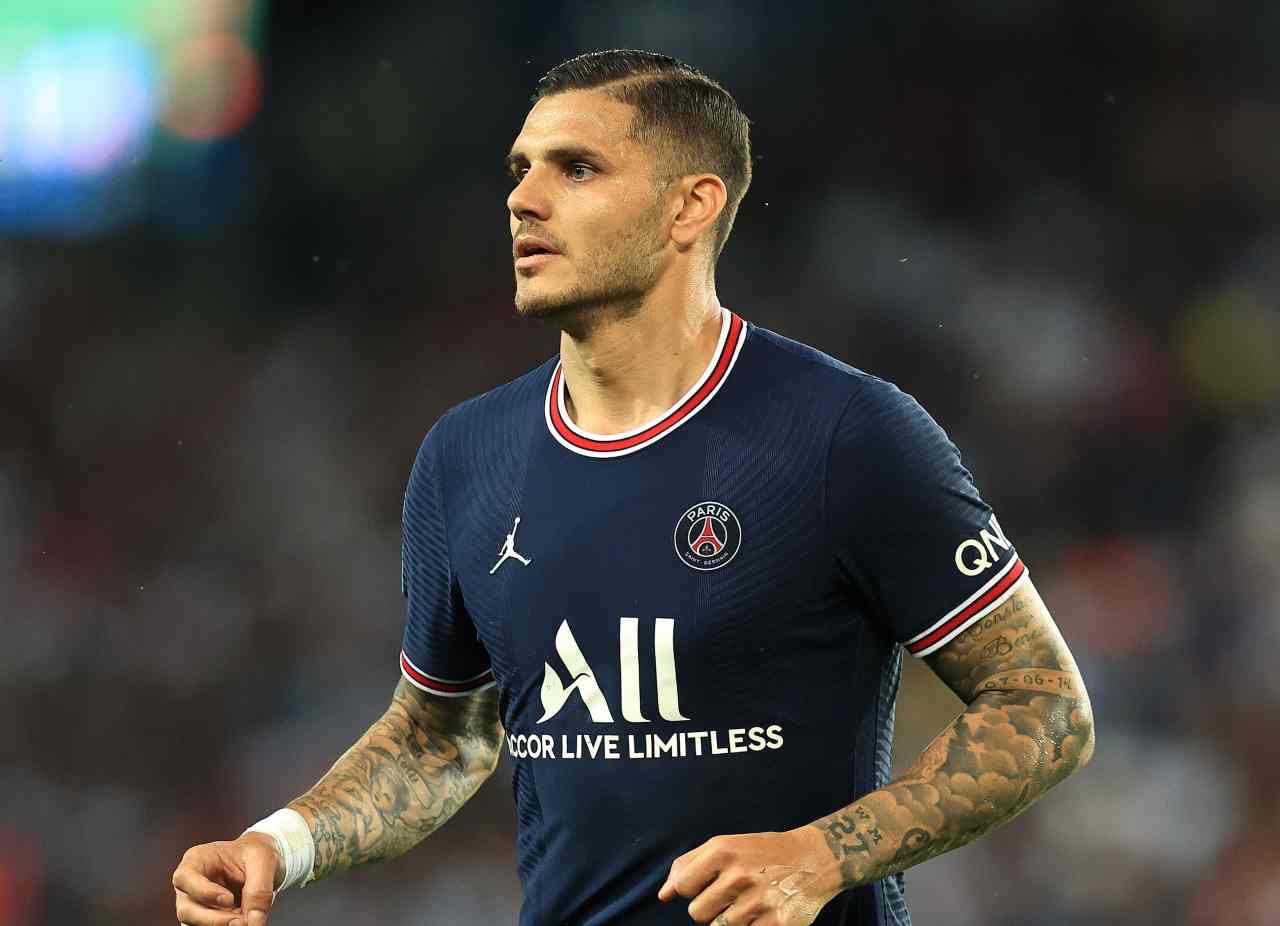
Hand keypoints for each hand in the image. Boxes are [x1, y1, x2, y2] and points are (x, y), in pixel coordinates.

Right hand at [172, 832, 282, 925]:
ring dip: (220, 925)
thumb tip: (254, 921)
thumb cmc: (255, 854)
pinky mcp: (203, 920)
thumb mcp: (263, 860)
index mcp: (196, 860)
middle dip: (214, 919)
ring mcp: (193, 905)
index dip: (205, 892)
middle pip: (186, 910)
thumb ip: (259, 890)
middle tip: (242, 921)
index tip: (230, 899)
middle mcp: (189, 884)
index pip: (185, 878)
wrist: (265, 862)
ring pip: (193, 925)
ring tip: (245, 919)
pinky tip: (242, 921)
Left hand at [657, 828, 838, 924]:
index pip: (683, 887)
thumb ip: (689, 865)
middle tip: (733, 894)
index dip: (693, 889)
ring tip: (749, 902)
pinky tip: (761, 913)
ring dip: (730, 919)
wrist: (815, 858)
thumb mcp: (725, 845)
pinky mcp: (775, 924)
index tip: (709, 883)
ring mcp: (757, 902)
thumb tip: (664, 895)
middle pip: (697, 914)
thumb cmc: (762, 852)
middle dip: (710, 908)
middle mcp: (738, 875)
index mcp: (722, 851)